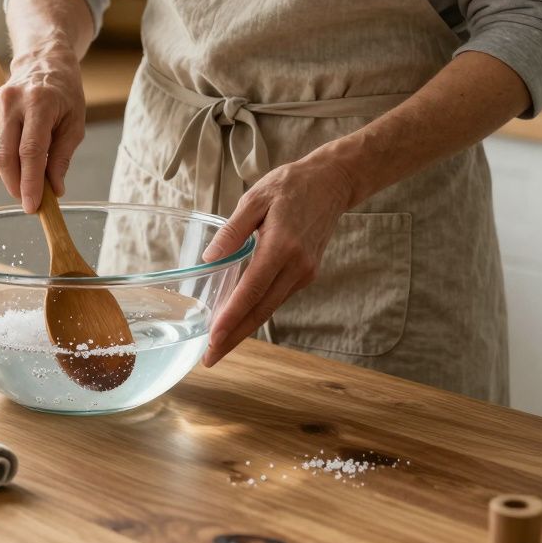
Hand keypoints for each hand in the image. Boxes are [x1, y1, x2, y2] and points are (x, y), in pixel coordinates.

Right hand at [0, 44, 86, 211]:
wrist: (42, 64)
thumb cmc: (63, 95)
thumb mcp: (75, 124)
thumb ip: (62, 158)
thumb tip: (54, 190)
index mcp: (39, 102)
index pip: (30, 152)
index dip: (31, 183)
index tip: (33, 207)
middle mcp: (10, 101)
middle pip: (5, 157)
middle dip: (16, 186)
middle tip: (29, 200)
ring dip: (7, 177)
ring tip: (25, 178)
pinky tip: (14, 160)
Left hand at [199, 155, 357, 366]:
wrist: (333, 183)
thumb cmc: (291, 186)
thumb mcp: (255, 199)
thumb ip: (232, 230)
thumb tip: (209, 258)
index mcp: (282, 246)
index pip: (252, 290)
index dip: (232, 316)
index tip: (213, 337)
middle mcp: (297, 266)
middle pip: (261, 311)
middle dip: (234, 337)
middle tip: (209, 359)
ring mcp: (304, 273)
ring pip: (269, 309)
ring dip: (244, 329)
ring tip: (218, 346)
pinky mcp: (306, 274)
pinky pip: (277, 298)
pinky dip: (257, 313)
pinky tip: (239, 321)